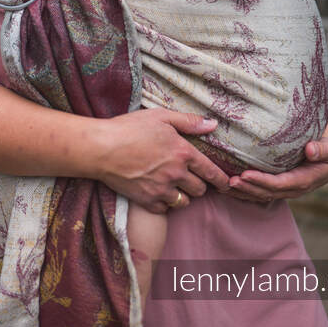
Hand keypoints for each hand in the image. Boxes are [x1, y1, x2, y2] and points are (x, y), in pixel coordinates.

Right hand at [96, 108, 229, 213]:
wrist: (102, 148)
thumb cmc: (130, 128)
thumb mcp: (160, 116)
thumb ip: (188, 121)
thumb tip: (212, 124)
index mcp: (183, 152)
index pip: (210, 171)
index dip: (221, 180)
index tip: (226, 185)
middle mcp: (176, 174)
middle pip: (199, 190)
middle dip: (199, 185)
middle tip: (192, 180)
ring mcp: (161, 190)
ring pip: (184, 202)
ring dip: (183, 195)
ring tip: (176, 187)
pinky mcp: (146, 201)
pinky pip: (165, 210)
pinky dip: (165, 204)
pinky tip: (160, 194)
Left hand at [226, 96, 327, 203]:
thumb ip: (324, 150)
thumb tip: (310, 150)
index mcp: (305, 181)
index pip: (280, 184)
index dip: (262, 181)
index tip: (245, 174)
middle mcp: (293, 189)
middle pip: (267, 192)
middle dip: (248, 188)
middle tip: (228, 181)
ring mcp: (285, 189)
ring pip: (261, 194)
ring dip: (243, 191)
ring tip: (224, 185)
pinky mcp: (278, 184)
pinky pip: (260, 189)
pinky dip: (244, 189)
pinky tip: (228, 185)